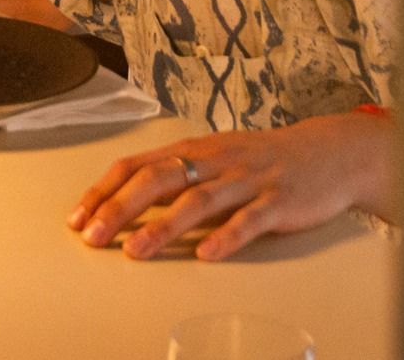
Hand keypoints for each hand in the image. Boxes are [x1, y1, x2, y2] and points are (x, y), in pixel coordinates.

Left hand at [70, 113, 390, 261]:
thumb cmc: (260, 160)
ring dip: (162, 226)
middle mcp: (213, 160)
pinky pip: (249, 219)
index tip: (77, 217)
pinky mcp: (278, 200)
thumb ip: (174, 177)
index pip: (135, 166)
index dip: (104, 191)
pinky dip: (226, 236)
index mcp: (191, 149)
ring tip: (135, 250)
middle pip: (158, 180)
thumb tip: (124, 202)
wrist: (326, 153)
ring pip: (198, 200)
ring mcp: (246, 179)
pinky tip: (206, 254)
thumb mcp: (212, 160)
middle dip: (121, 208)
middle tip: (93, 236)